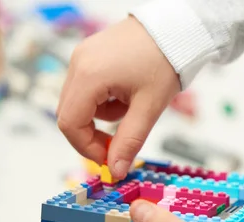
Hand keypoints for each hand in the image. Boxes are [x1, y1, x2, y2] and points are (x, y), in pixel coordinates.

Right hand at [57, 17, 179, 179]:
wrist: (175, 28)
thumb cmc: (164, 61)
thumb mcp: (149, 107)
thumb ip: (129, 141)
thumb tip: (115, 171)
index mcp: (89, 75)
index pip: (70, 123)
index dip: (86, 147)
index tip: (109, 158)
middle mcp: (78, 63)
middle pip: (69, 114)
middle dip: (91, 135)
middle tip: (117, 144)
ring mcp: (81, 57)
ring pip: (78, 103)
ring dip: (100, 117)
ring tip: (130, 107)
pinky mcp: (88, 55)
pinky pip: (85, 89)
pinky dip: (102, 101)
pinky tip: (125, 93)